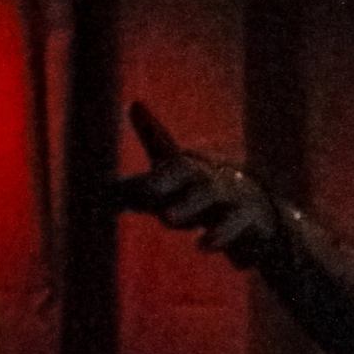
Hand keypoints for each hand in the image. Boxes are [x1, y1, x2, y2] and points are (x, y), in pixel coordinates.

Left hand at [112, 102, 277, 261]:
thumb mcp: (168, 195)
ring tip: (165, 219)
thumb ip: (133, 192)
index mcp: (187, 166)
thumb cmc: (200, 199)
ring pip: (210, 195)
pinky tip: (204, 246)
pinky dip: (221, 235)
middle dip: (166, 178)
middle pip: (186, 171)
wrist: (256, 215)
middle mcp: (207, 175)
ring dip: (188, 206)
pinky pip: (236, 224)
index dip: (151, 129)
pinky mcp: (249, 217)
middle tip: (144, 190)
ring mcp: (231, 194)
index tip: (136, 107)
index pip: (165, 147)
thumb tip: (96, 193)